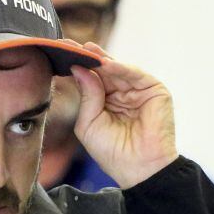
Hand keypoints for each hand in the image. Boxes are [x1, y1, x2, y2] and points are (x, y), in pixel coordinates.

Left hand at [69, 41, 178, 187]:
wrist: (138, 169)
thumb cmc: (112, 152)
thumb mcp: (89, 123)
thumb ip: (86, 95)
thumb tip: (79, 68)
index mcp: (105, 102)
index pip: (90, 79)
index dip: (77, 66)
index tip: (59, 52)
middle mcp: (121, 93)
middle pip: (102, 70)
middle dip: (86, 57)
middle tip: (69, 44)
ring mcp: (138, 91)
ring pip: (117, 69)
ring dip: (101, 59)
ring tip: (85, 50)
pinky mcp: (154, 91)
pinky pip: (135, 74)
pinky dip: (121, 68)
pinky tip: (106, 64)